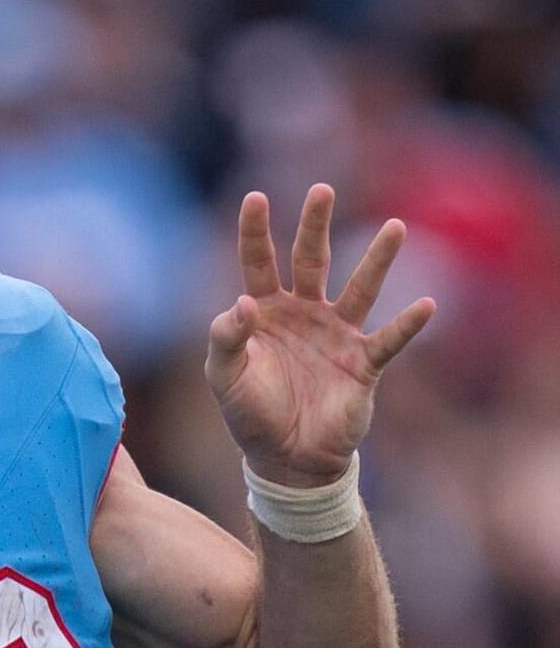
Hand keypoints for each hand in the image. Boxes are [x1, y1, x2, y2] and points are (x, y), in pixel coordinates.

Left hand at [205, 184, 435, 487]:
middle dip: (315, 225)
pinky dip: (406, 325)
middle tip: (322, 189)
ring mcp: (336, 334)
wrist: (286, 458)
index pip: (258, 262)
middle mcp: (303, 313)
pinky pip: (388, 340)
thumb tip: (243, 303)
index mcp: (264, 311)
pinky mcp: (362, 363)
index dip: (255, 231)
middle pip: (311, 259)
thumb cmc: (250, 413)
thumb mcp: (224, 376)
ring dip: (377, 260)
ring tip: (395, 227)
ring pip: (360, 289)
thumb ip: (225, 339)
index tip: (256, 196)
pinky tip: (424, 306)